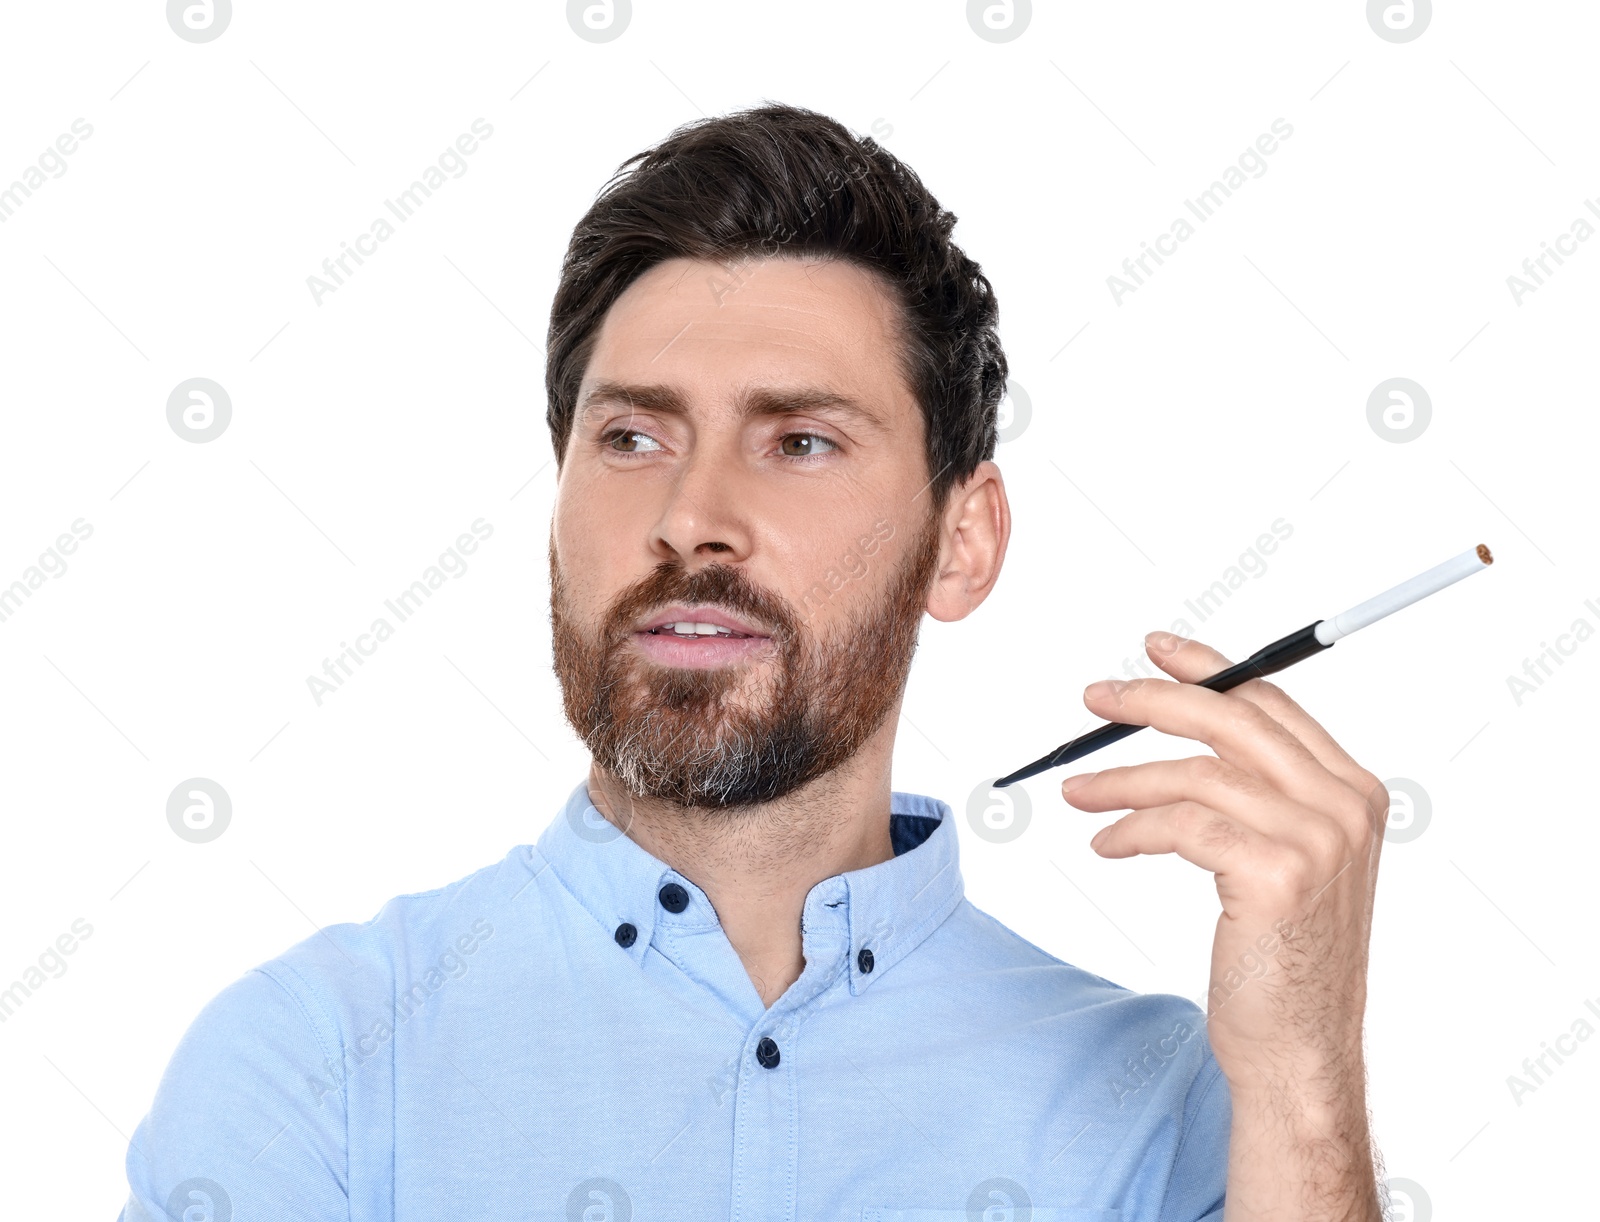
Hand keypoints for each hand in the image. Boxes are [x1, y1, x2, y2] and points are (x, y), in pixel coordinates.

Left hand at [1061, 631, 1386, 1100]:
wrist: (1298, 1047)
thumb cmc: (1281, 957)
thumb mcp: (1284, 859)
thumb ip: (1257, 792)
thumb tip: (1182, 725)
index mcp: (1355, 790)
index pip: (1272, 702)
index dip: (1209, 667)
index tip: (1154, 651)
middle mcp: (1346, 805)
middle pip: (1232, 718)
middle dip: (1153, 700)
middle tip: (1094, 698)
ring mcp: (1317, 838)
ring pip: (1194, 773)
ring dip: (1122, 778)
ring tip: (1076, 792)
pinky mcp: (1276, 873)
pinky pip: (1179, 825)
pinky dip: (1130, 828)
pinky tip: (1106, 844)